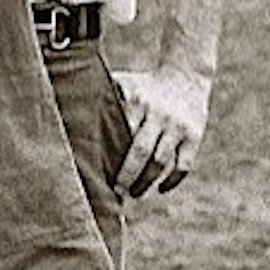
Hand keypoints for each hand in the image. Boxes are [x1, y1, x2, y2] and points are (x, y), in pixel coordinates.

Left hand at [111, 65, 209, 194]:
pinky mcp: (194, 136)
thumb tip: (75, 110)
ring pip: (160, 162)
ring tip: (134, 193)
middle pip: (140, 152)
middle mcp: (158, 114)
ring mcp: (177, 126)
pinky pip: (184, 165)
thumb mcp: (126, 83)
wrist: (187, 75)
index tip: (98, 172)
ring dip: (145, 182)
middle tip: (115, 192)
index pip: (120, 132)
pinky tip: (161, 188)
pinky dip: (172, 180)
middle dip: (126, 176)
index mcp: (137, 101)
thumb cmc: (146, 86)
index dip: (109, 155)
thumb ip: (105, 95)